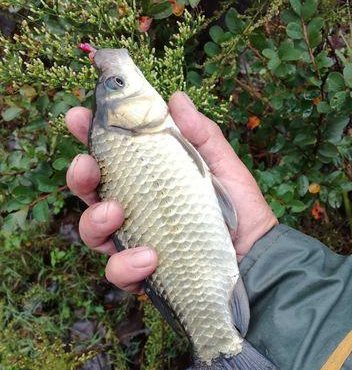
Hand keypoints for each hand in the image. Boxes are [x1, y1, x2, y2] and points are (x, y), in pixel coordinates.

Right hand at [65, 92, 276, 292]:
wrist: (256, 251)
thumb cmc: (238, 204)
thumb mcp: (222, 163)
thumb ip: (200, 133)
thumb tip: (177, 98)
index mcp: (149, 177)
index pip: (111, 154)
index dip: (88, 134)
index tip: (78, 116)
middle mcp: (135, 206)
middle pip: (90, 191)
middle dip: (80, 176)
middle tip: (87, 166)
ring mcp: (136, 238)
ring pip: (93, 230)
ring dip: (95, 220)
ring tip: (116, 213)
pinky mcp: (144, 270)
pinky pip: (119, 271)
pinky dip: (127, 264)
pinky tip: (150, 257)